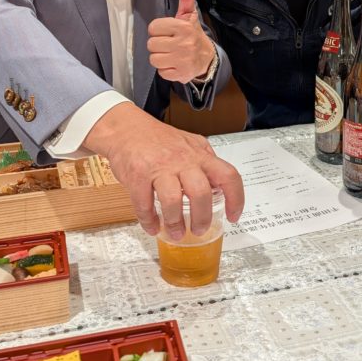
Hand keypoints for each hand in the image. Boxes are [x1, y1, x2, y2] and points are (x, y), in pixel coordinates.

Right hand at [84, 102, 243, 236]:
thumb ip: (205, 162)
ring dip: (175, 223)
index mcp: (199, 154)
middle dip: (202, 218)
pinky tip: (153, 226)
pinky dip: (149, 221)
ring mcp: (159, 168)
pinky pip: (145, 205)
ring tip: (176, 232)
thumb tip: (221, 184)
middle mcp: (182, 160)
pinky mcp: (138, 176)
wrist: (126, 128)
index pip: (228, 175)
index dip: (235, 199)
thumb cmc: (157, 138)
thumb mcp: (189, 144)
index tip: (233, 216)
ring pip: (173, 201)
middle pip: (201, 192)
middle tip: (199, 229)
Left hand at [147, 0, 215, 82]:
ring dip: (160, 57)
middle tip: (169, 43)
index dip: (158, 29)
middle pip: (151, 44)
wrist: (207, 58)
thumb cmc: (192, 34)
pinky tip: (174, 63)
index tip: (168, 31)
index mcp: (182, 27)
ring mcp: (182, 60)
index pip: (153, 27)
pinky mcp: (181, 74)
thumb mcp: (189, 15)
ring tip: (170, 54)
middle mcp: (183, 44)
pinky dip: (166, 69)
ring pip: (154, 59)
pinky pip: (161, 72)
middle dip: (158, 44)